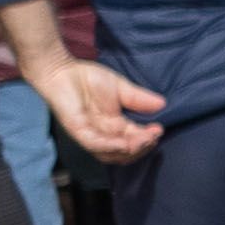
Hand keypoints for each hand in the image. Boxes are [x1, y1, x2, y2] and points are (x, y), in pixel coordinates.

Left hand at [32, 51, 164, 160]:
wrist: (61, 71)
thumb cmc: (87, 79)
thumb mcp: (121, 88)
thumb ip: (139, 98)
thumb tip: (162, 104)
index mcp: (113, 126)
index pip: (133, 139)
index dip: (147, 138)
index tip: (159, 129)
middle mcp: (102, 135)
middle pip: (124, 153)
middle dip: (141, 147)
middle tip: (153, 137)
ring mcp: (90, 135)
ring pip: (111, 154)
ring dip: (129, 150)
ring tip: (144, 141)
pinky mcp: (78, 131)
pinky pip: (95, 144)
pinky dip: (111, 146)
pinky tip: (124, 143)